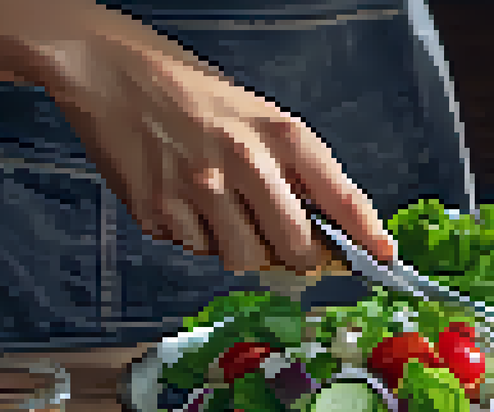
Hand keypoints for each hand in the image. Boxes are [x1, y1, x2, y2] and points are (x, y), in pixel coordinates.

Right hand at [33, 27, 393, 271]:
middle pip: (294, 245)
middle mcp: (243, 161)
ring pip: (243, 258)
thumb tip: (320, 228)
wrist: (110, 71)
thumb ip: (288, 168)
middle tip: (289, 250)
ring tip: (224, 213)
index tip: (384, 256)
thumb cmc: (188, 92)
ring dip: (242, 250)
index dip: (365, 231)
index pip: (337, 192)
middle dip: (297, 257)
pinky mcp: (159, 211)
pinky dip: (195, 237)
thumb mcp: (254, 115)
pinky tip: (183, 201)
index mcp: (277, 132)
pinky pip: (194, 250)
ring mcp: (199, 190)